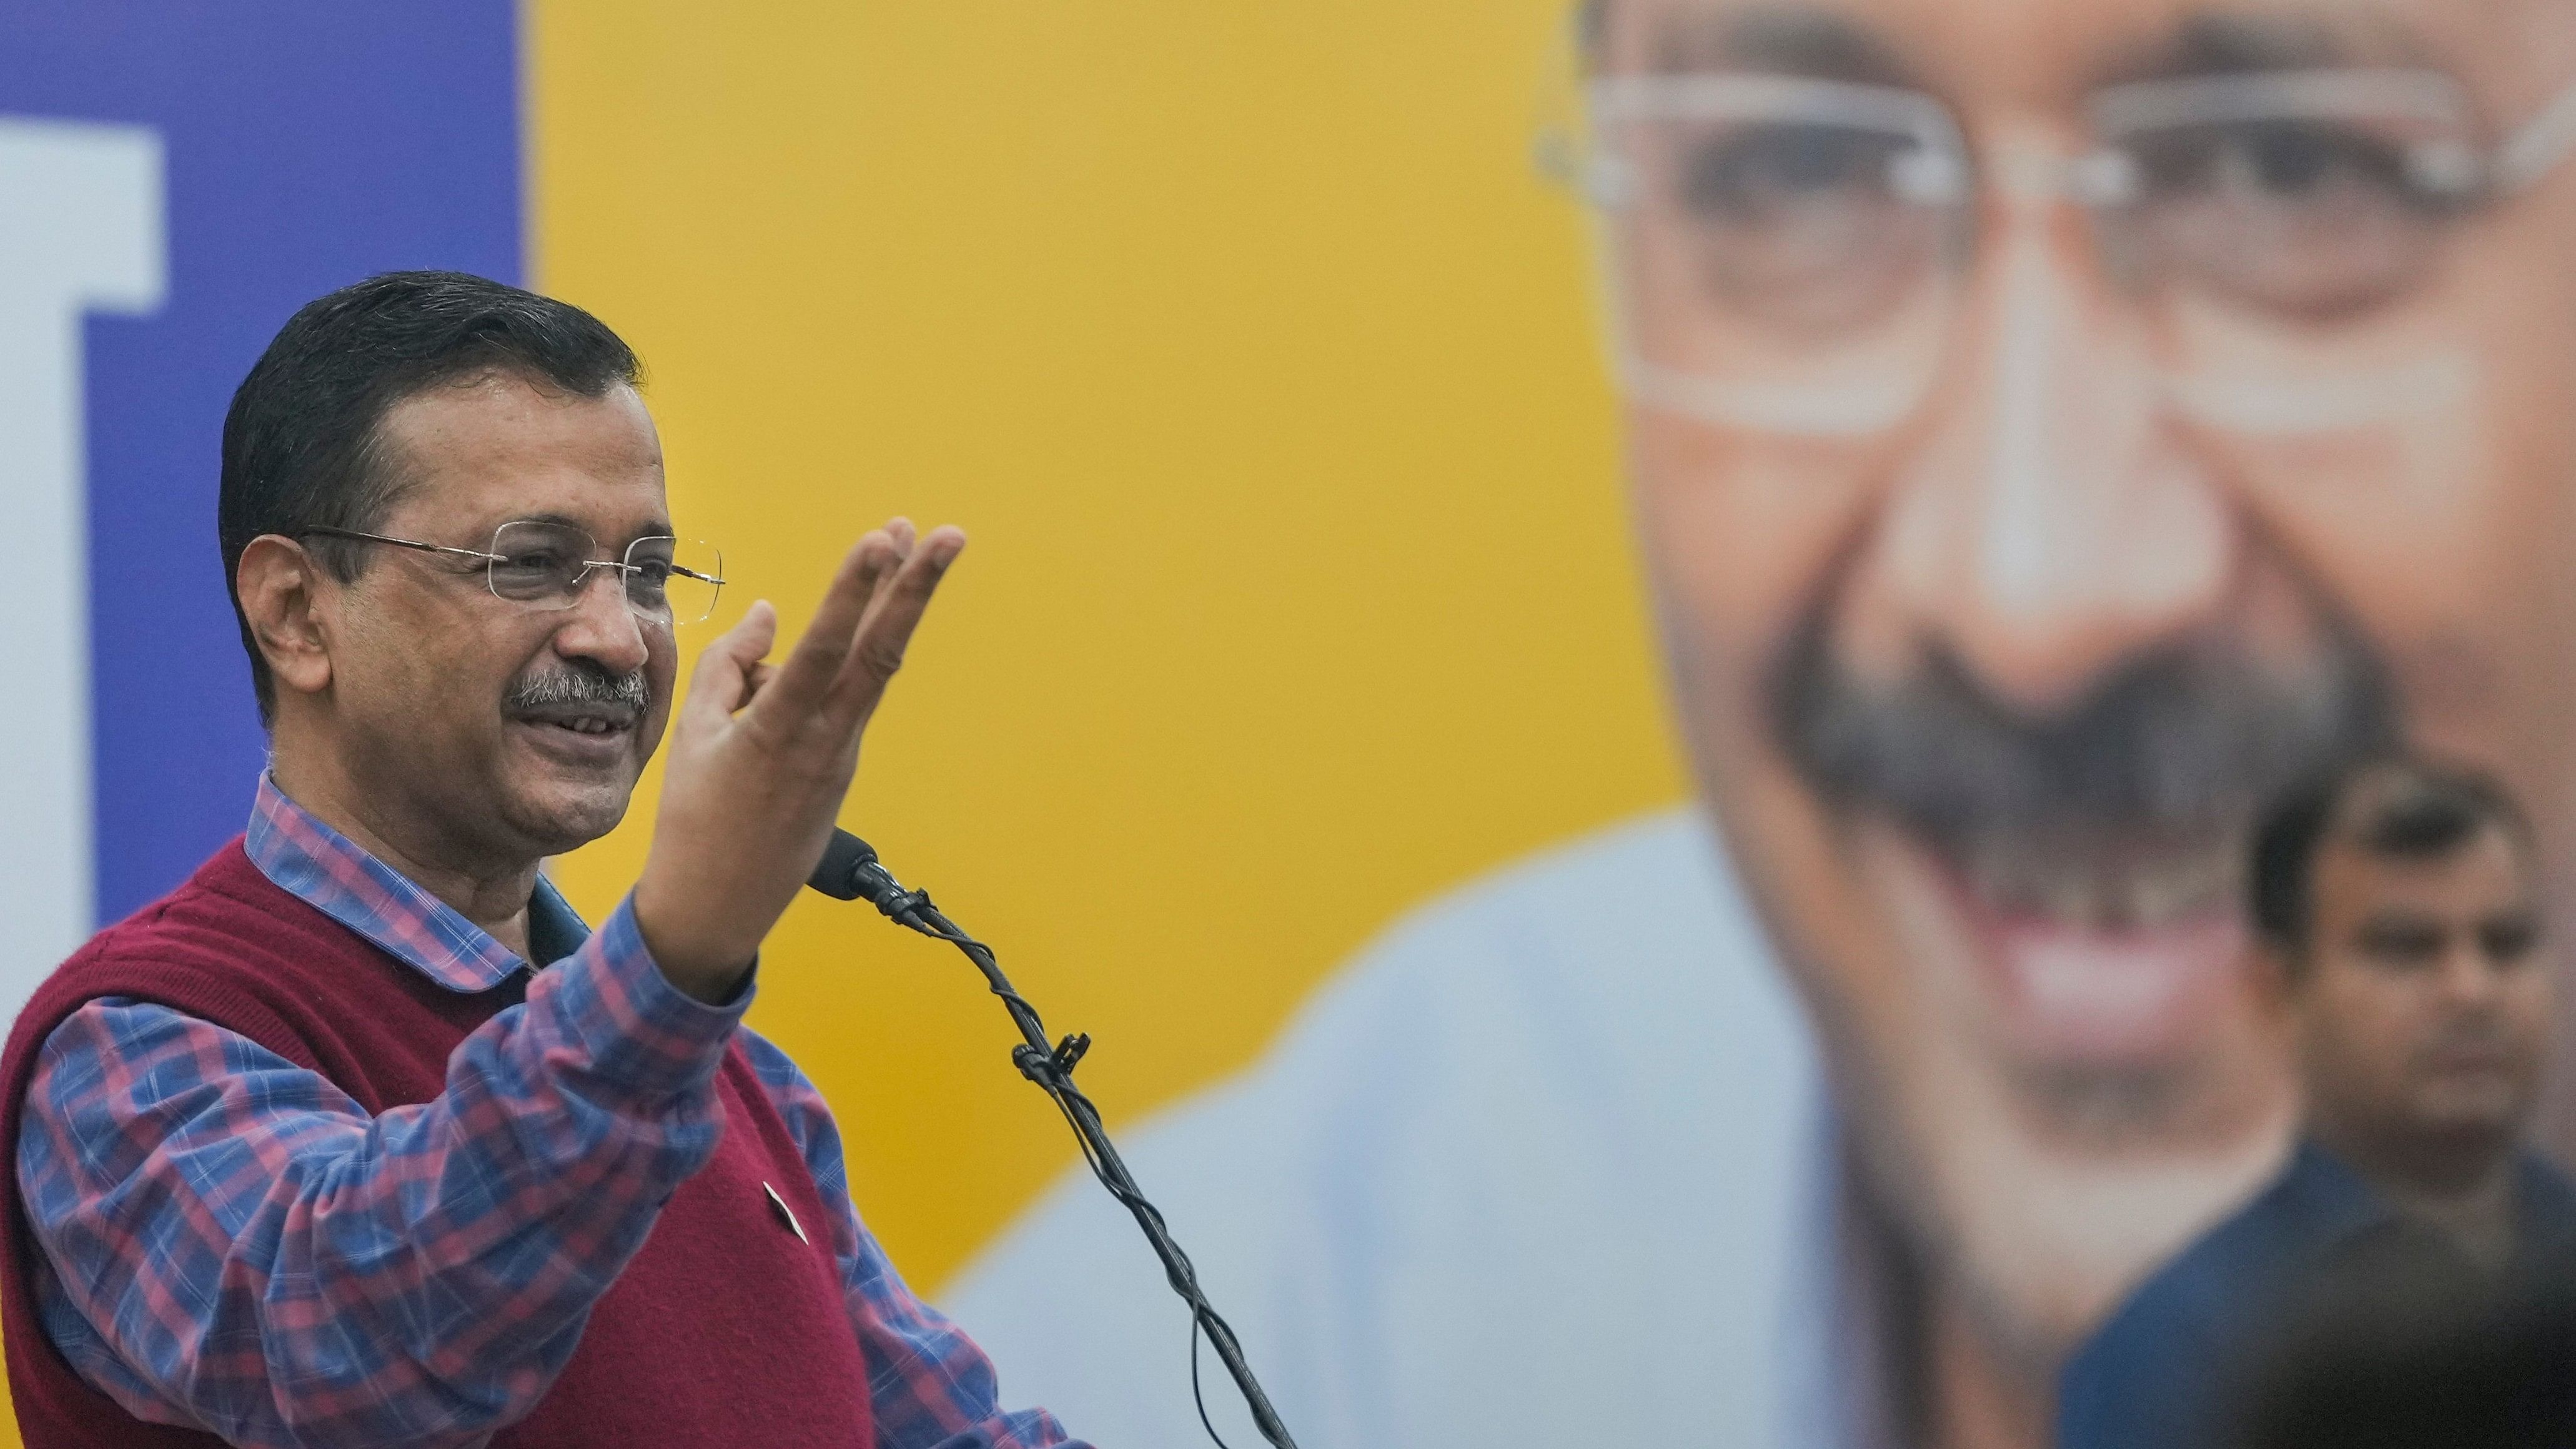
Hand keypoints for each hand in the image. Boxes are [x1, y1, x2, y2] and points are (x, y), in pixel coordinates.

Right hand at [632, 518, 963, 1000]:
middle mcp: (824, 741)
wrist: (716, 906)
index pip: (827, 647)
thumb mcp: (693, 734)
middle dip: (912, 589)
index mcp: (779, 730)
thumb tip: (771, 614)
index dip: (856, 591)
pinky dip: (825, 676)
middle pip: (879, 653)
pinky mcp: (843, 770)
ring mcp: (842, 758)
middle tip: (945, 534)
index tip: (883, 540)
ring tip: (910, 548)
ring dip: (890, 611)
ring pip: (868, 673)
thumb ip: (730, 666)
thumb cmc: (693, 818)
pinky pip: (838, 704)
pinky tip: (772, 684)